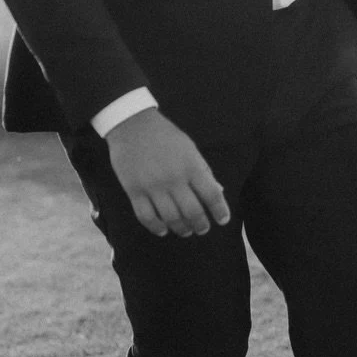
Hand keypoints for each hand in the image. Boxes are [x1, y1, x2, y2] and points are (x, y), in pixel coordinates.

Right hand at [105, 108, 230, 237]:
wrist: (132, 125)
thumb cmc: (165, 136)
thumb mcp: (190, 149)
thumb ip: (203, 171)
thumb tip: (218, 192)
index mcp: (191, 166)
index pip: (211, 194)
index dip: (220, 210)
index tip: (223, 220)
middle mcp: (173, 178)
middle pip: (192, 211)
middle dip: (201, 225)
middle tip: (202, 229)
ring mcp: (152, 186)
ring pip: (170, 218)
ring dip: (181, 229)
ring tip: (186, 231)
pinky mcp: (134, 191)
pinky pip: (146, 217)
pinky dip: (156, 227)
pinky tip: (163, 230)